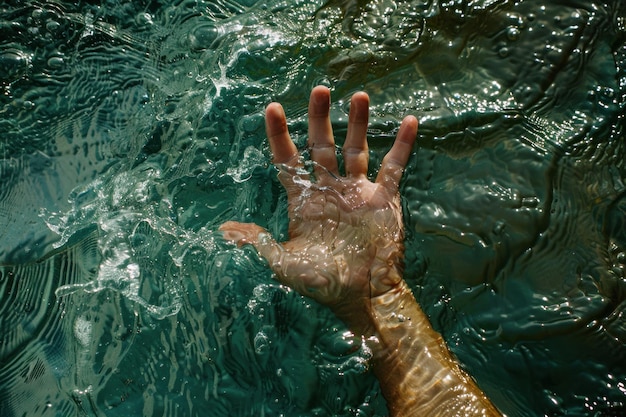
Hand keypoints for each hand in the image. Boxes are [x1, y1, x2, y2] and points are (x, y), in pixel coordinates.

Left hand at [220, 86, 416, 329]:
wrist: (362, 297)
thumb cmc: (321, 283)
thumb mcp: (283, 264)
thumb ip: (258, 242)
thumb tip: (225, 229)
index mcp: (304, 200)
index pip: (288, 160)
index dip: (279, 134)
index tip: (271, 108)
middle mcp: (329, 189)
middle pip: (322, 145)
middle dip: (319, 118)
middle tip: (319, 89)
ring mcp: (358, 191)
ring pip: (356, 149)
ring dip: (358, 123)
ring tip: (359, 95)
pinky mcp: (384, 199)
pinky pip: (393, 167)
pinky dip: (401, 145)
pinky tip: (408, 122)